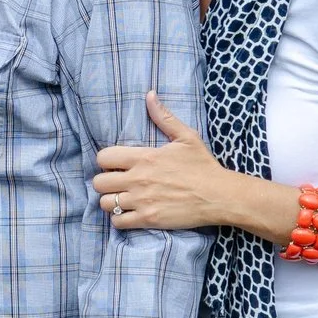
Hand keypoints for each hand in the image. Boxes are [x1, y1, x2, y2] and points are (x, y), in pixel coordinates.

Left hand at [92, 94, 225, 231]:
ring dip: (111, 201)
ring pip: (105, 203)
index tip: (116, 164)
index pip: (103, 157)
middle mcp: (138, 179)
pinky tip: (130, 213)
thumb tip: (149, 95)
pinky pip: (118, 222)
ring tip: (123, 199)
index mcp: (144, 157)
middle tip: (117, 183)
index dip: (106, 161)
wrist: (219, 195)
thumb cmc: (203, 165)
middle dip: (105, 182)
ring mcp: (142, 201)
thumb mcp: (186, 137)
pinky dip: (120, 219)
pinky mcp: (148, 219)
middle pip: (99, 182)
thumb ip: (164, 117)